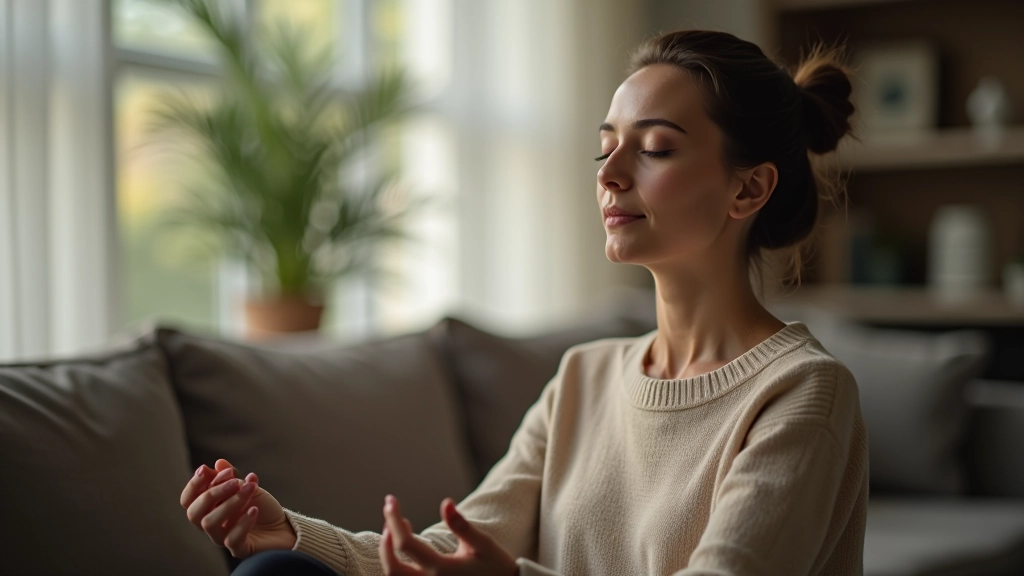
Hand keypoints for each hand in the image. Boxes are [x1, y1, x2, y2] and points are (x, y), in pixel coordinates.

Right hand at [180, 458, 296, 557]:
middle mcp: (213, 524)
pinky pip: (232, 539)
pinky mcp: (239, 549)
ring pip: (210, 524)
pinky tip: (254, 509)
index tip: (204, 470)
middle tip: (235, 482)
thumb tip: (218, 463)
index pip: (188, 500)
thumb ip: (231, 477)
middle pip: (194, 513)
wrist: (284, 527)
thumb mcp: (248, 487)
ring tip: (250, 490)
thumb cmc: (263, 507)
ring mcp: (224, 538)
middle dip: (211, 494)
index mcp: (210, 508)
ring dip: (230, 503)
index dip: (193, 485)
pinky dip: (242, 522)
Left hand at [379, 494, 517, 575]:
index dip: (393, 520)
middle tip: (389, 513)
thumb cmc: (495, 567)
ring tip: (396, 529)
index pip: (405, 544)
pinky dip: (398, 565)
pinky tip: (405, 548)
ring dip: (388, 553)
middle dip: (385, 539)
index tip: (391, 501)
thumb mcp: (483, 544)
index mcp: (442, 569)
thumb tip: (445, 502)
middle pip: (391, 567)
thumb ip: (462, 525)